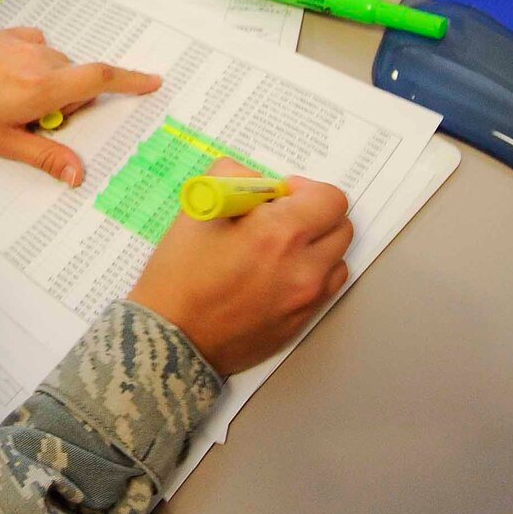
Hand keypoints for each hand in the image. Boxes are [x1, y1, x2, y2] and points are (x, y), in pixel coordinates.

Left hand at [0, 26, 160, 185]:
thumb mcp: (4, 143)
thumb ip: (46, 156)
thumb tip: (80, 175)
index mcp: (42, 88)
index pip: (99, 78)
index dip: (130, 80)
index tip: (152, 82)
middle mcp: (40, 59)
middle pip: (77, 80)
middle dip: (68, 101)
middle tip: (34, 120)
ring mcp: (26, 43)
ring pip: (59, 65)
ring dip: (50, 83)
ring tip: (13, 99)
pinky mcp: (13, 33)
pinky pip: (41, 48)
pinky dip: (36, 64)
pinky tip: (9, 77)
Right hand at [127, 157, 351, 375]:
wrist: (171, 337)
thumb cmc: (179, 275)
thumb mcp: (198, 209)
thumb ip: (233, 177)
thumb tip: (259, 180)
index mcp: (280, 233)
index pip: (330, 199)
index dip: (306, 190)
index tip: (281, 196)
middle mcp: (303, 267)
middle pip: (341, 227)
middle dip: (315, 216)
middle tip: (281, 219)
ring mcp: (305, 299)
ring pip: (337, 259)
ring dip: (316, 247)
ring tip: (279, 250)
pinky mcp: (300, 322)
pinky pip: (324, 289)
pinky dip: (310, 275)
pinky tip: (277, 276)